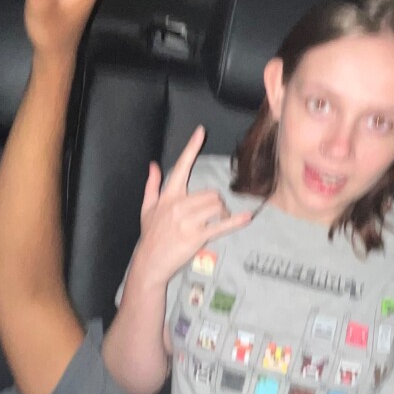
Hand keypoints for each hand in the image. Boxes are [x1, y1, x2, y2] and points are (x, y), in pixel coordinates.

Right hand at [130, 127, 251, 290]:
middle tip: (213, 214)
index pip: (181, 166)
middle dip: (216, 202)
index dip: (191, 148)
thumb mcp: (147, 208)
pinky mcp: (197, 236)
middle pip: (211, 192)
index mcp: (168, 196)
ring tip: (217, 221)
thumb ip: (151, 185)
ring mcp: (188, 221)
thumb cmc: (150, 235)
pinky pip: (220, 225)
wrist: (150, 262)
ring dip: (222, 213)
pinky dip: (235, 222)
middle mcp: (178, 205)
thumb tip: (153, 165)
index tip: (201, 131)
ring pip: (216, 206)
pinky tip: (246, 218)